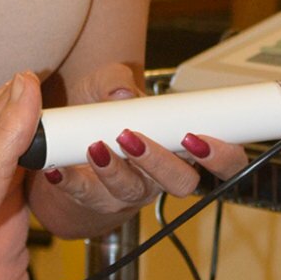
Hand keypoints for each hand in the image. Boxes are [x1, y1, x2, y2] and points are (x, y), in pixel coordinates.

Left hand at [29, 63, 245, 236]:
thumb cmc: (99, 116)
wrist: (64, 146)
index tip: (198, 139)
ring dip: (115, 171)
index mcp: (178, 147)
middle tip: (136, 139)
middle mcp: (160, 175)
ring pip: (133, 192)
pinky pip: (85, 197)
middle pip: (181, 183)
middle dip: (161, 163)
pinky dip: (70, 182)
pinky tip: (57, 167)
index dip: (222, 156)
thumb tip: (120, 92)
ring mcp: (128, 192)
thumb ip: (114, 79)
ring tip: (96, 147)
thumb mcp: (104, 86)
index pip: (223, 160)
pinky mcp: (93, 201)